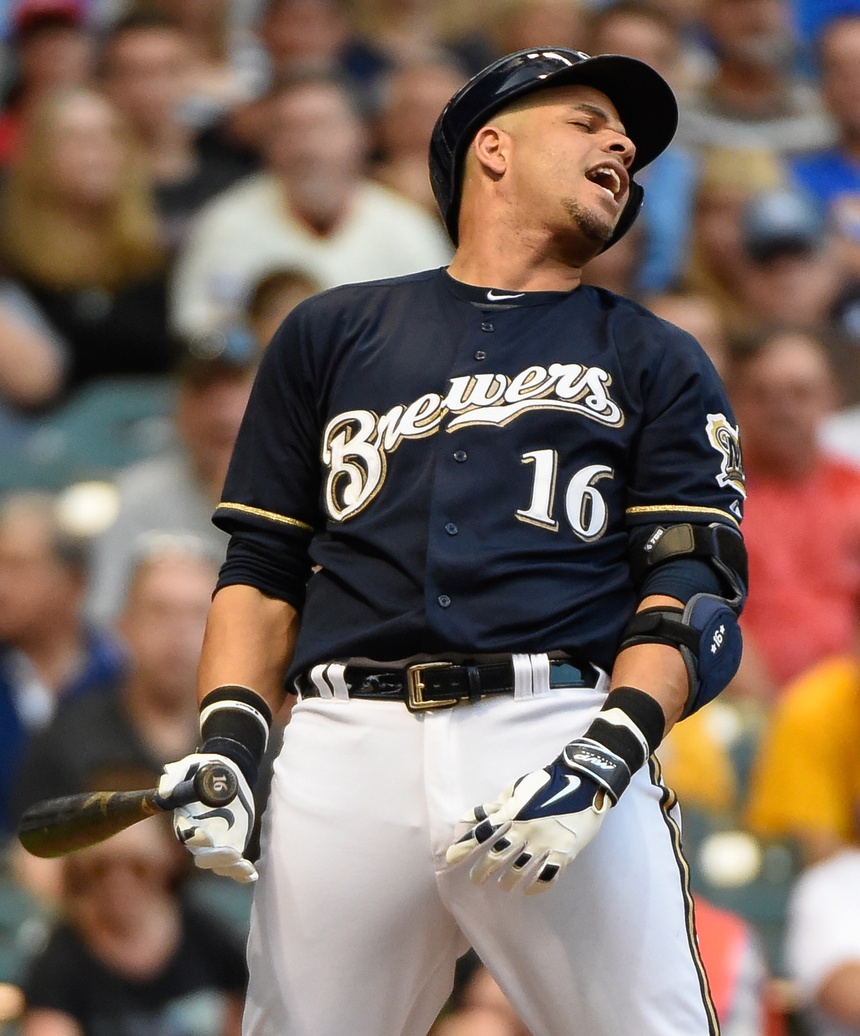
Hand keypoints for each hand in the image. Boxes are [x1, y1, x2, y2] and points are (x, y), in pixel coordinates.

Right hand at [159, 752, 256, 882]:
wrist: (224, 770)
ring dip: (231, 868)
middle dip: (216, 857)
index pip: (188, 835)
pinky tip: (251, 875)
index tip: (206, 835)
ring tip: (245, 867)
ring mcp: (217, 842)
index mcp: (186, 821)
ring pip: (220, 864)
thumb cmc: (200, 769)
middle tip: (233, 853)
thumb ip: (172, 780)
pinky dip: (242, 872)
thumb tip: (165, 793)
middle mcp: (200, 836)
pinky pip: (235, 863)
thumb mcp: (186, 768)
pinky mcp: (233, 842)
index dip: (196, 838)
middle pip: (204, 856)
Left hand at [446, 739, 626, 893]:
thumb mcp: (518, 788)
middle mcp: (525, 830)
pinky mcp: (564, 853)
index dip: (464, 847)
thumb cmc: (548, 783)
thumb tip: (472, 816)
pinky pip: (547, 876)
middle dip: (482, 871)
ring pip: (519, 871)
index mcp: (513, 813)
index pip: (481, 833)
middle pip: (496, 857)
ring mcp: (545, 843)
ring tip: (504, 886)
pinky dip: (537, 886)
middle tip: (476, 879)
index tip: (450, 859)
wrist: (586, 782)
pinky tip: (530, 890)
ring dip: (508, 881)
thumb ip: (496, 804)